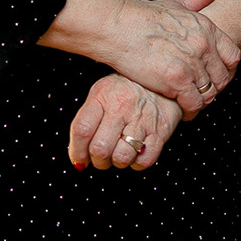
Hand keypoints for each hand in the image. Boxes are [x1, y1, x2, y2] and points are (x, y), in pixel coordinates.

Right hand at [51, 0, 237, 117]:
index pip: (233, 56)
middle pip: (222, 77)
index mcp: (207, 28)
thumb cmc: (141, 16)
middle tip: (201, 92)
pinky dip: (189, 110)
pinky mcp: (176, 79)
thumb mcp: (175, 3)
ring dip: (200, 100)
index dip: (225, 69)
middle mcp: (204, 45)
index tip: (215, 75)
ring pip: (209, 93)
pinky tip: (181, 109)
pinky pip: (193, 103)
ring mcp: (192, 63)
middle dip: (213, 88)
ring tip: (190, 103)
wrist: (117, 26)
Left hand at [68, 73, 182, 169]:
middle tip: (102, 157)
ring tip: (119, 152)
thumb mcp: (102, 93)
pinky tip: (136, 152)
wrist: (163, 78)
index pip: (82, 130)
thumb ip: (87, 120)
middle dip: (98, 161)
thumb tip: (79, 157)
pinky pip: (145, 160)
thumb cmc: (126, 90)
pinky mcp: (161, 131)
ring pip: (122, 158)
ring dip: (117, 162)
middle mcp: (122, 106)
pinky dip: (137, 163)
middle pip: (100, 149)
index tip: (79, 160)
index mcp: (103, 95)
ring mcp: (143, 119)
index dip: (77, 151)